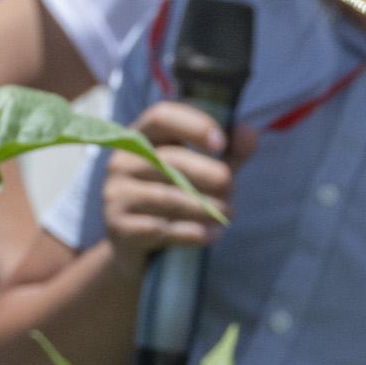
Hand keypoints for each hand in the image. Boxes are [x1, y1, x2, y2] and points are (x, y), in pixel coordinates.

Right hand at [103, 100, 240, 261]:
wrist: (138, 248)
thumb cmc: (175, 198)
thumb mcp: (204, 172)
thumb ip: (228, 153)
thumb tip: (249, 133)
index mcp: (142, 137)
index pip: (161, 116)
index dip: (193, 125)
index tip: (221, 143)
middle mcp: (122, 161)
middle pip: (169, 160)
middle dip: (208, 174)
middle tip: (232, 187)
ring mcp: (115, 194)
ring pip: (166, 197)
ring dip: (204, 206)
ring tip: (229, 214)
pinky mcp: (118, 227)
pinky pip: (159, 228)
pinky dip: (190, 232)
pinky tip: (211, 235)